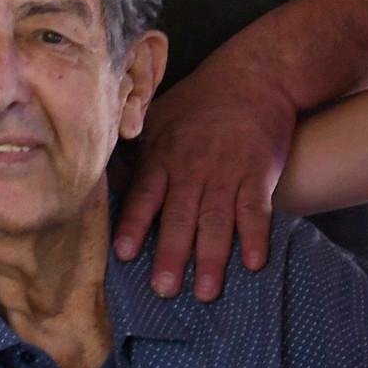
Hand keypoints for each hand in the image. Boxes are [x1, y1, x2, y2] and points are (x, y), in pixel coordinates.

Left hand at [112, 51, 295, 300]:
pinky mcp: (260, 173)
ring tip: (206, 292)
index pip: (145, 194)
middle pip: (180, 215)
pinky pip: (257, 209)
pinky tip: (254, 263)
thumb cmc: (201, 100)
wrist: (255, 75)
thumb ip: (136, 152)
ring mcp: (228, 171)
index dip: (134, 224)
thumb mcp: (159, 116)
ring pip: (217, 219)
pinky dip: (256, 236)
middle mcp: (193, 168)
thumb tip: (107, 182)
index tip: (124, 254)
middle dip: (172, 253)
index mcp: (165, 156)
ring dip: (212, 257)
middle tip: (164, 290)